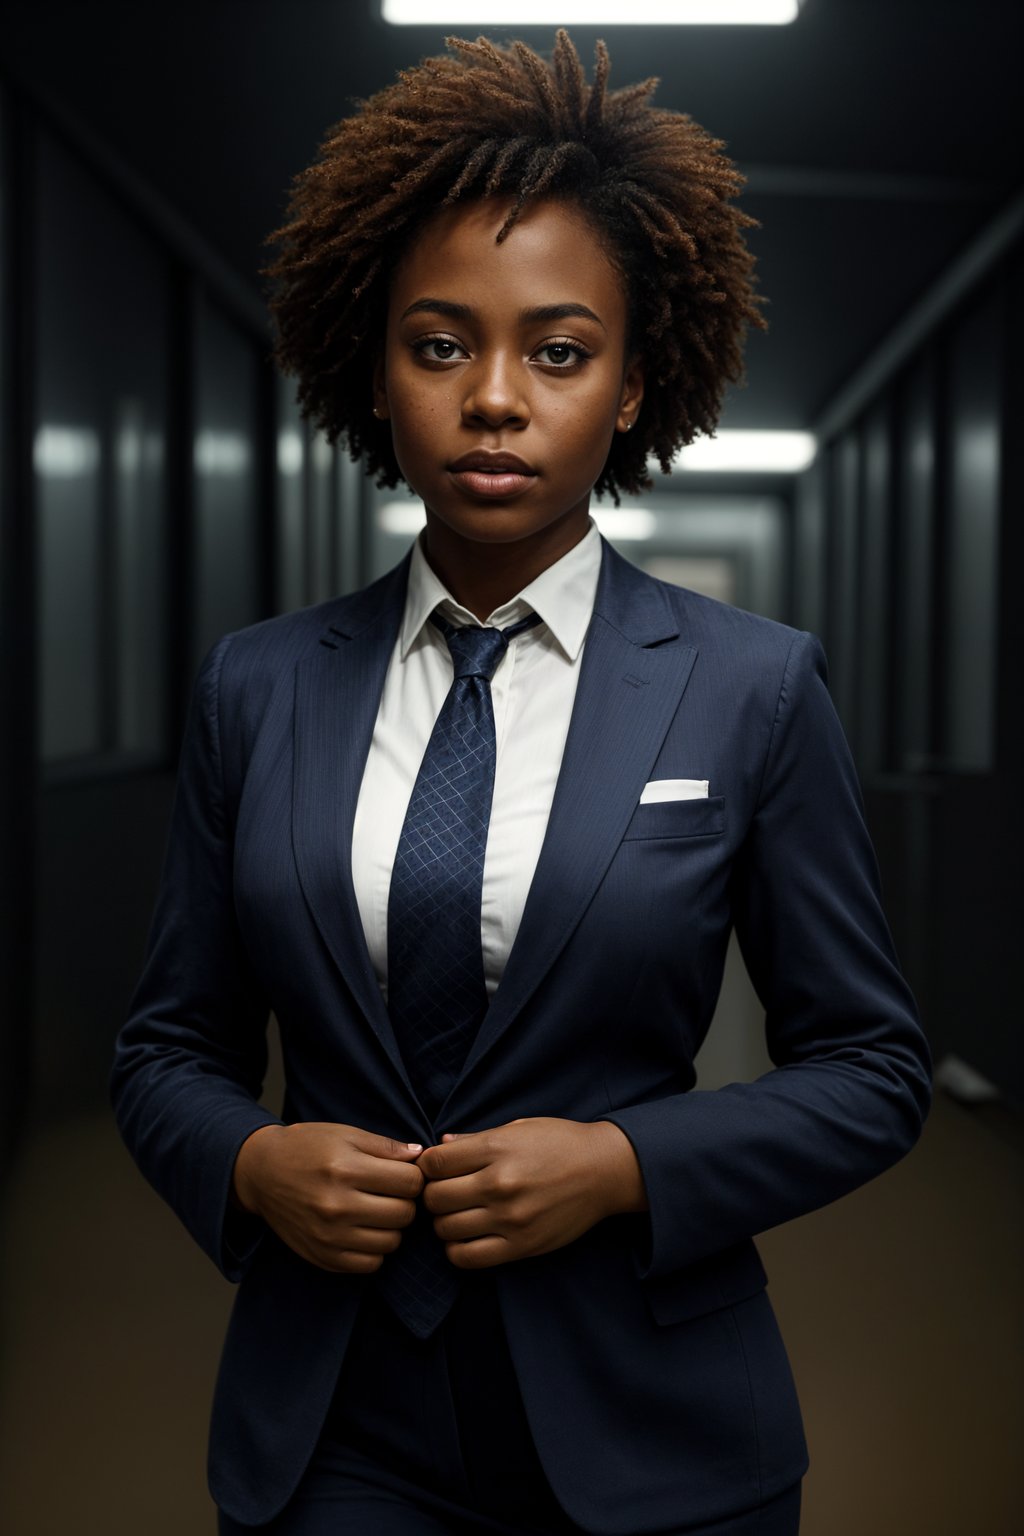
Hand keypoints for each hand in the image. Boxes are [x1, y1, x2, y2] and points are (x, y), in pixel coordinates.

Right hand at [231, 1122, 425, 1273]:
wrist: (262, 1173)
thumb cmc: (307, 1147)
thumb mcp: (346, 1134)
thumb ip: (386, 1147)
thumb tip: (421, 1157)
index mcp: (345, 1169)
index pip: (410, 1183)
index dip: (414, 1177)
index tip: (403, 1174)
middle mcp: (337, 1206)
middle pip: (404, 1214)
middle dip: (406, 1202)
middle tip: (392, 1193)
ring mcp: (329, 1236)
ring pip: (391, 1242)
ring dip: (391, 1227)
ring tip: (377, 1210)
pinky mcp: (322, 1257)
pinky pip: (370, 1265)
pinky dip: (374, 1249)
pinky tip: (364, 1229)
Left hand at [416, 1117, 645, 1269]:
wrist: (604, 1171)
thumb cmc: (560, 1143)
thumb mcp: (518, 1128)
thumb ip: (476, 1140)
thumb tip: (439, 1146)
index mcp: (496, 1149)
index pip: (434, 1163)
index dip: (427, 1166)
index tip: (435, 1169)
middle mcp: (500, 1183)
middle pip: (435, 1198)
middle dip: (432, 1196)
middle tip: (444, 1193)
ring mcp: (510, 1218)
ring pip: (446, 1229)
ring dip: (444, 1223)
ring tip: (457, 1214)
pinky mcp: (522, 1246)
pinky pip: (469, 1258)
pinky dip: (457, 1250)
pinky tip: (465, 1237)